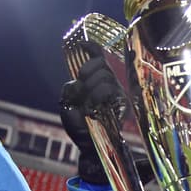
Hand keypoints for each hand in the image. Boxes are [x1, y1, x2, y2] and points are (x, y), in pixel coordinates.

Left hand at [59, 46, 124, 183]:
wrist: (88, 146)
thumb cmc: (80, 126)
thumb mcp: (68, 104)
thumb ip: (70, 89)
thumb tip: (76, 82)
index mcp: (97, 81)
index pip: (98, 57)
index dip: (91, 48)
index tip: (81, 44)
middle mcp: (110, 84)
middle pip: (100, 65)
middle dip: (87, 73)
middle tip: (82, 91)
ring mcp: (118, 94)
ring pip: (104, 77)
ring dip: (91, 90)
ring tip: (89, 106)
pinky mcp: (123, 104)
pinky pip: (108, 90)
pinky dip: (97, 97)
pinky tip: (95, 108)